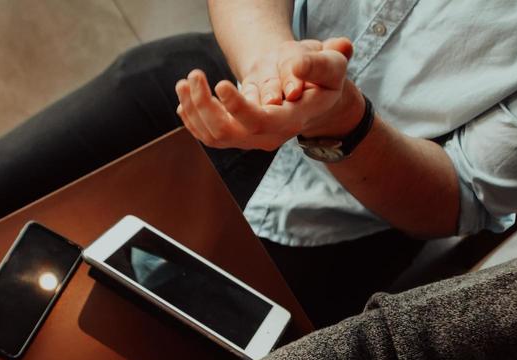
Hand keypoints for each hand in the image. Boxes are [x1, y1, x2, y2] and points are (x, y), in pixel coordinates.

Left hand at [175, 38, 355, 150]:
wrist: (315, 94)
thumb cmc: (325, 76)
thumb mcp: (332, 64)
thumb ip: (318, 64)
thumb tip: (296, 67)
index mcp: (291, 119)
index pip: (259, 121)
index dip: (237, 107)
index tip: (220, 83)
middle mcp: (269, 136)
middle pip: (228, 133)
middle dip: (205, 105)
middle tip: (194, 75)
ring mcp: (251, 139)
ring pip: (213, 136)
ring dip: (193, 110)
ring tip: (184, 82)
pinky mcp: (238, 135)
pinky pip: (208, 136)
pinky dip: (192, 119)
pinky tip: (185, 99)